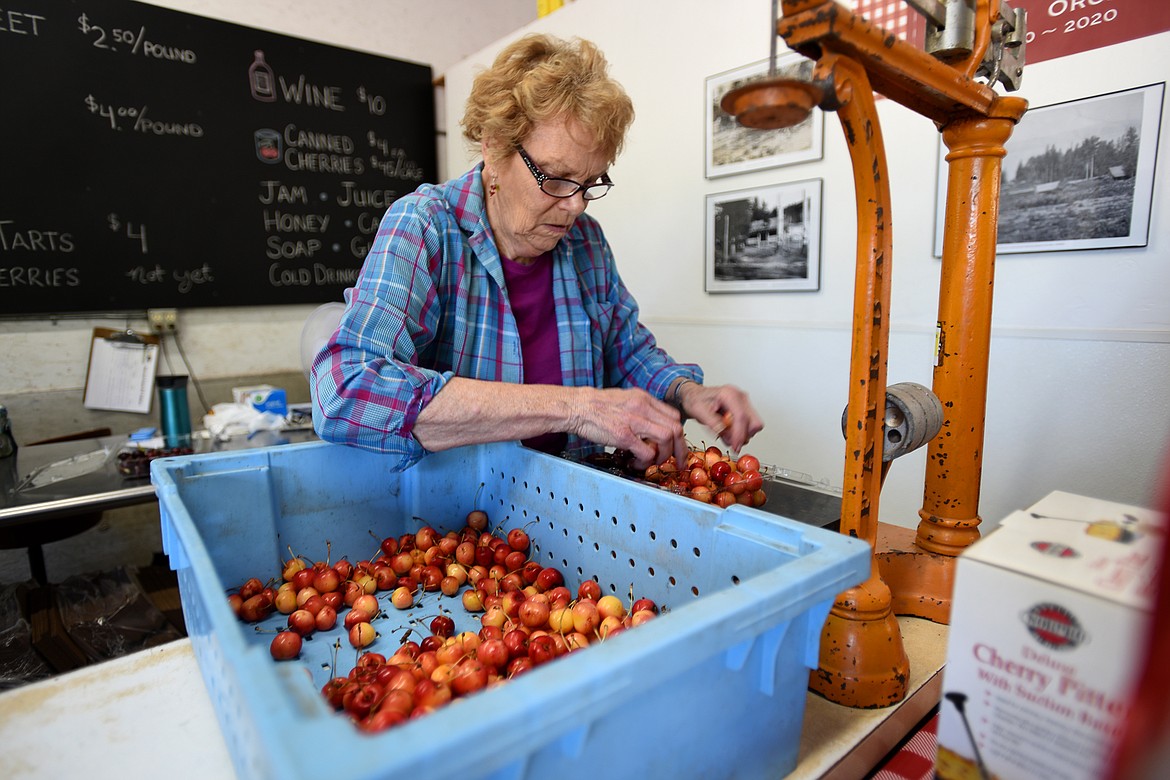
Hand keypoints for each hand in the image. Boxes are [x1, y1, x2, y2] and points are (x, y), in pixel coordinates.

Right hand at [570, 387, 686, 469]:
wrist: (577, 406)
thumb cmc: (597, 405)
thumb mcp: (625, 399)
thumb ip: (642, 409)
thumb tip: (653, 424)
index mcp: (644, 398)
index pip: (674, 416)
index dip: (678, 435)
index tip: (677, 446)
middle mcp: (642, 407)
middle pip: (675, 428)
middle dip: (679, 449)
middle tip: (676, 462)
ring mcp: (634, 421)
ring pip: (666, 439)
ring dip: (663, 456)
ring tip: (651, 462)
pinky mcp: (623, 435)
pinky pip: (647, 452)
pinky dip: (646, 462)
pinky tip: (636, 463)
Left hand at [677, 382, 762, 452]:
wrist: (695, 396)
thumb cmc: (696, 401)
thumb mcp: (700, 413)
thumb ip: (715, 425)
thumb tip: (728, 438)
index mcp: (729, 394)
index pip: (741, 417)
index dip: (739, 435)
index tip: (735, 447)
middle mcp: (740, 396)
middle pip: (753, 422)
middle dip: (742, 435)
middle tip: (728, 440)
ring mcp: (745, 402)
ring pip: (754, 426)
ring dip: (742, 435)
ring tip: (725, 433)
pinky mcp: (746, 409)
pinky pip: (750, 426)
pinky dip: (741, 432)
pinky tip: (729, 430)